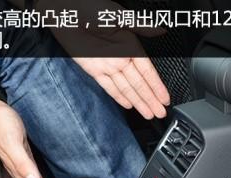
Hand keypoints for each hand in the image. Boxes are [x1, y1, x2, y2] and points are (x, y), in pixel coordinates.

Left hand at [47, 0, 170, 118]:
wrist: (65, 13)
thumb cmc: (91, 7)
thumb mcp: (120, 15)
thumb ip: (141, 26)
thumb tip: (159, 30)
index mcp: (130, 45)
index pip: (148, 72)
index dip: (157, 86)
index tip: (165, 99)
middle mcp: (120, 58)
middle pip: (139, 84)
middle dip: (151, 100)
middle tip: (161, 113)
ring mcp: (108, 65)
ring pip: (126, 89)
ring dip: (138, 102)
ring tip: (148, 113)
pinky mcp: (94, 70)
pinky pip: (109, 87)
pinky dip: (118, 97)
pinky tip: (127, 104)